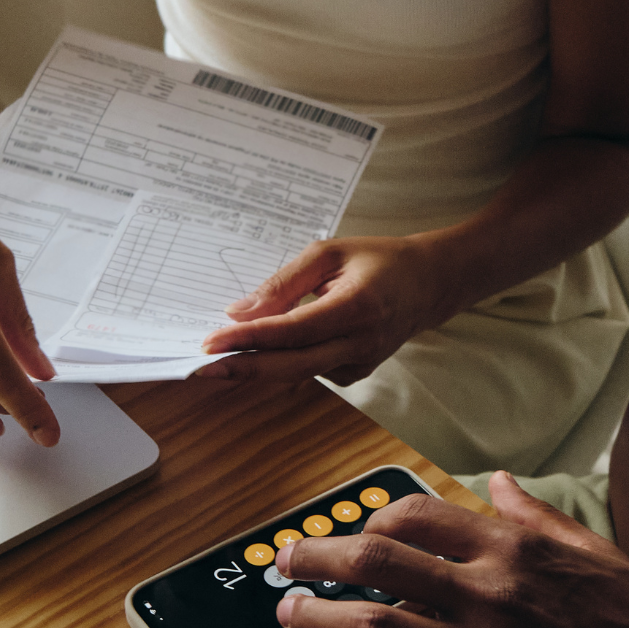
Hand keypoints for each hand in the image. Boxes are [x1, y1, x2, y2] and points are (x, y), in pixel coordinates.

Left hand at [193, 236, 463, 385]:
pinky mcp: (353, 374)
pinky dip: (280, 362)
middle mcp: (359, 344)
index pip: (292, 332)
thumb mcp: (330, 253)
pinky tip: (258, 351)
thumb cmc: (380, 261)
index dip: (249, 339)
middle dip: (241, 368)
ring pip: (295, 372)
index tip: (211, 342)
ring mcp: (358, 365)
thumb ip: (284, 283)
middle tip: (198, 367)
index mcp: (357, 308)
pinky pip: (307, 370)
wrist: (430, 285)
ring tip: (216, 358)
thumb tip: (241, 312)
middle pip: (290, 367)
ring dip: (255, 366)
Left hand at [272, 472, 628, 627]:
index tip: (349, 531)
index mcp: (511, 550)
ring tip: (288, 618)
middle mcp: (487, 594)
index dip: (369, 520)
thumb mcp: (594, 552)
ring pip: (375, 627)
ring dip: (318, 620)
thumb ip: (535, 518)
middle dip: (318, 557)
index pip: (415, 516)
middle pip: (377, 561)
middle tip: (286, 562)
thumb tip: (498, 484)